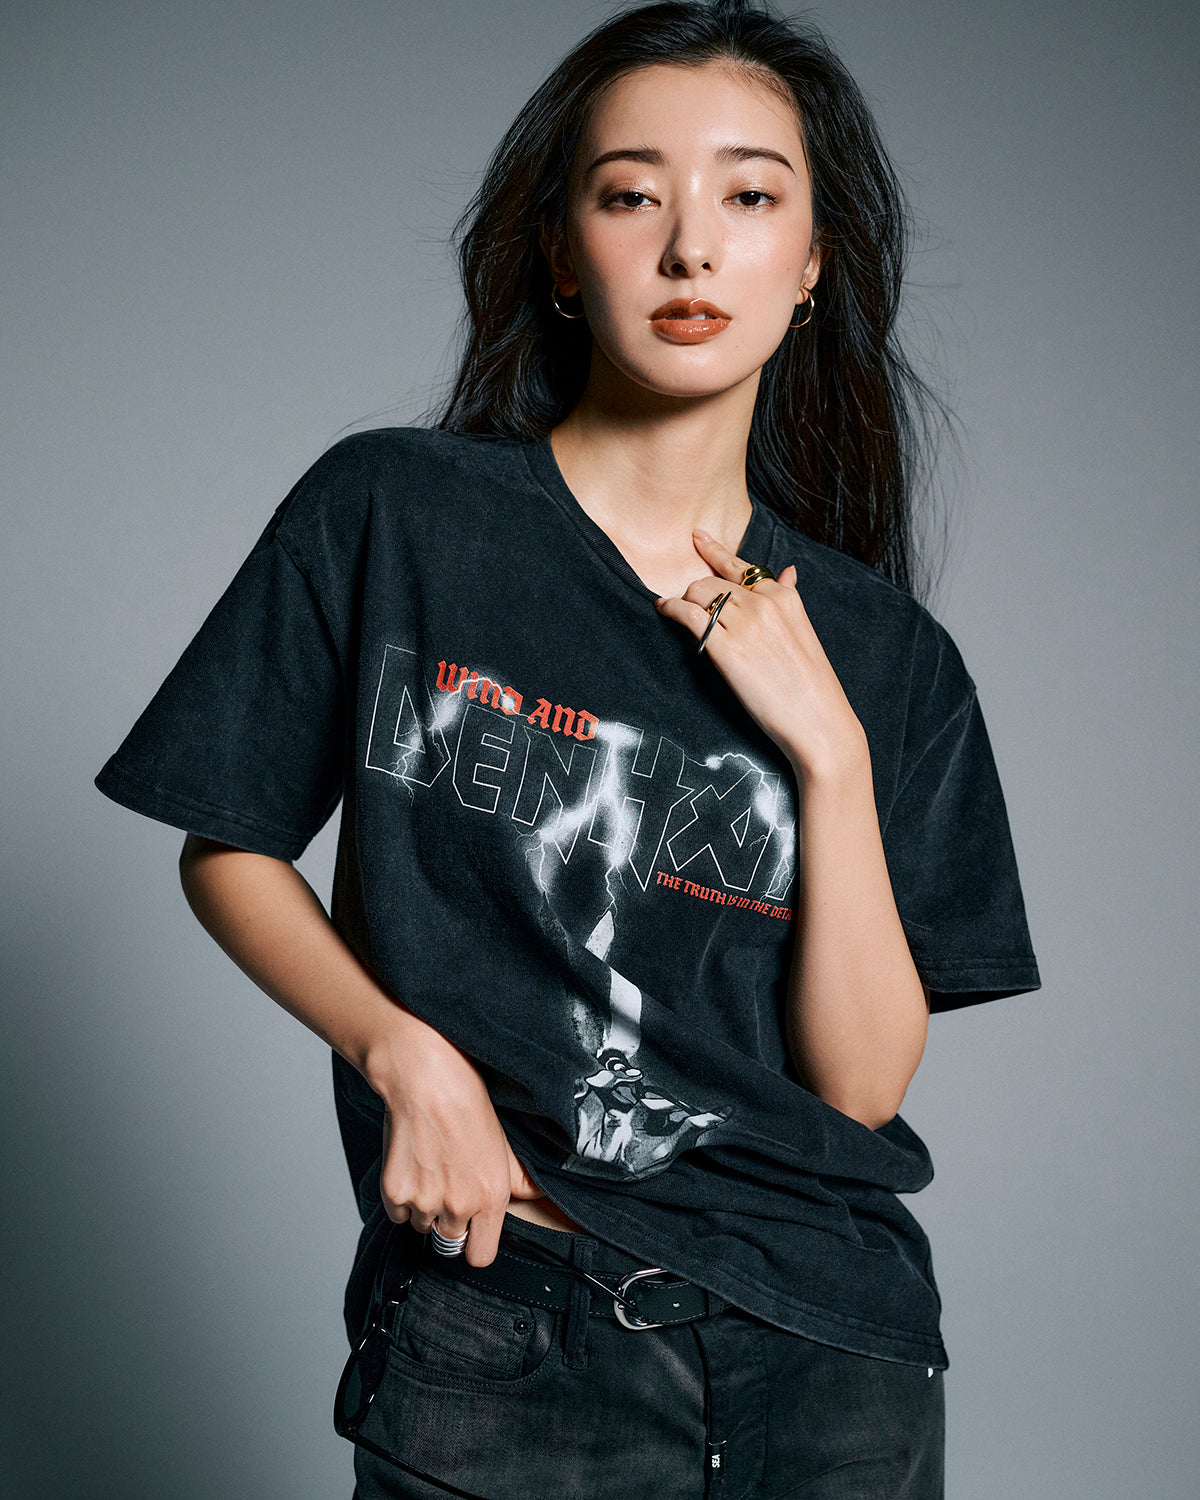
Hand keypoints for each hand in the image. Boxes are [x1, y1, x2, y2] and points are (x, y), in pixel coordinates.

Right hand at [376, 1030, 544, 1267]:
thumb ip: (519, 1179)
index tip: (472, 1230)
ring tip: (430, 1169)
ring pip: (422, 1225)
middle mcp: (459, 1206)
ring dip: (425, 1208)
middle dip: (449, 1220)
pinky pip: (397, 1214)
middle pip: (449, 1241)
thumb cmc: (466, 1103)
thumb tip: (537, 1195)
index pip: (481, 1256)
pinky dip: (402, 1198)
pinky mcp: (395, 1193)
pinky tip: (411, 1166)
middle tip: (448, 1185)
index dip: (476, 1243)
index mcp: (491, 1197)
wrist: (425, 1080)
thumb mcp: (503, 1142)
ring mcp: (424, 1202)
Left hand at [654, 529, 868, 783]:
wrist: (819, 722)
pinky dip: (671, 609)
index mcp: (784, 597)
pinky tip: (663, 610)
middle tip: (688, 605)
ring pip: (698, 593)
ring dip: (684, 601)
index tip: (697, 537)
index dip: (715, 550)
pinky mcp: (725, 647)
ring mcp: (744, 623)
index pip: (741, 566)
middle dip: (696, 591)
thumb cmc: (811, 686)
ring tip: (677, 612)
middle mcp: (763, 602)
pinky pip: (688, 614)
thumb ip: (789, 598)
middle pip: (712, 580)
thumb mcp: (804, 632)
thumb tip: (788, 571)